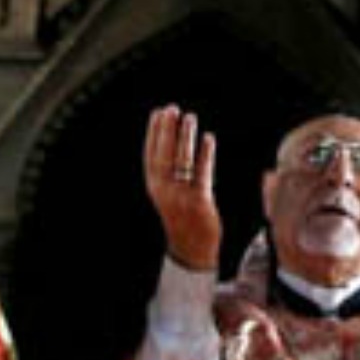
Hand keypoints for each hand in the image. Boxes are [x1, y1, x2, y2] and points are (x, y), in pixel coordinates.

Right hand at [144, 105, 220, 270]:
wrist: (192, 251)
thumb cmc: (184, 220)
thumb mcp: (170, 195)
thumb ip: (170, 174)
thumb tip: (174, 143)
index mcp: (155, 188)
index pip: (151, 155)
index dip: (153, 133)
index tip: (157, 113)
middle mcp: (164, 192)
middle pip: (163, 154)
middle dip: (166, 130)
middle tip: (171, 109)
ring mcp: (181, 197)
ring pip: (181, 161)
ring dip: (185, 137)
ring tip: (189, 118)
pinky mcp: (199, 203)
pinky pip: (202, 174)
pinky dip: (205, 155)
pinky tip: (208, 139)